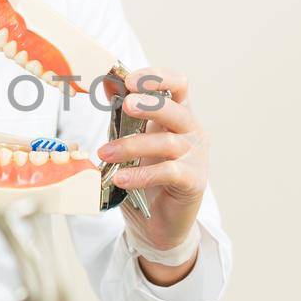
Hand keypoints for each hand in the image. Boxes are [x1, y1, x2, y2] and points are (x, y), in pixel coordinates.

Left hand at [95, 67, 209, 264]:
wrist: (158, 222)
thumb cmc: (146, 176)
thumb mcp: (131, 141)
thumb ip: (121, 115)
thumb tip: (106, 83)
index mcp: (177, 114)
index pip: (177, 84)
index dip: (156, 78)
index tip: (129, 81)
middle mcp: (191, 131)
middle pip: (175, 109)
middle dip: (149, 104)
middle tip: (125, 105)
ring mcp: (195, 156)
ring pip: (167, 142)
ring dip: (132, 145)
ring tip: (104, 154)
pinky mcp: (193, 181)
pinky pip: (168, 172)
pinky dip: (142, 174)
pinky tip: (121, 178)